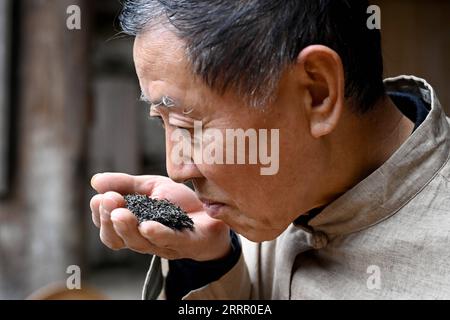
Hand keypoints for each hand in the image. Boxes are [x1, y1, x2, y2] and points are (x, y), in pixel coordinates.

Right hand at [90, 173, 230, 260]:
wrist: (213, 210)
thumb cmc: (178, 202)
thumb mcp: (150, 187)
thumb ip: (125, 184)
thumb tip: (94, 181)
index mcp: (133, 226)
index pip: (108, 228)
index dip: (100, 215)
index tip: (99, 198)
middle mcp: (144, 239)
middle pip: (118, 239)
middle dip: (108, 220)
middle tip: (108, 201)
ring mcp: (165, 244)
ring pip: (140, 243)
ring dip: (127, 229)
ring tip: (120, 214)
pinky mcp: (188, 243)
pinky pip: (170, 242)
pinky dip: (157, 234)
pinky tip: (148, 226)